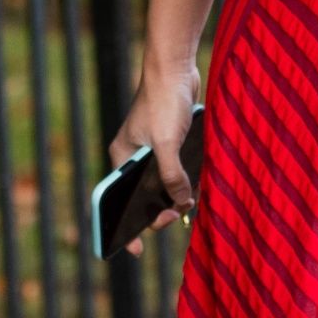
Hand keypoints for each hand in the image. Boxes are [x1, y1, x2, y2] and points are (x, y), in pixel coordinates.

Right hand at [108, 59, 202, 255]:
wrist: (175, 66)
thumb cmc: (164, 102)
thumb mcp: (167, 144)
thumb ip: (172, 176)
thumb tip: (181, 203)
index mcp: (123, 159)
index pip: (117, 202)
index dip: (126, 228)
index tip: (135, 251)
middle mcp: (134, 157)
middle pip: (145, 196)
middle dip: (162, 210)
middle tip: (178, 214)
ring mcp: (153, 150)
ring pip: (165, 184)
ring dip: (179, 193)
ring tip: (192, 197)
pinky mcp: (171, 141)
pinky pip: (178, 169)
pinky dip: (188, 177)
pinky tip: (200, 179)